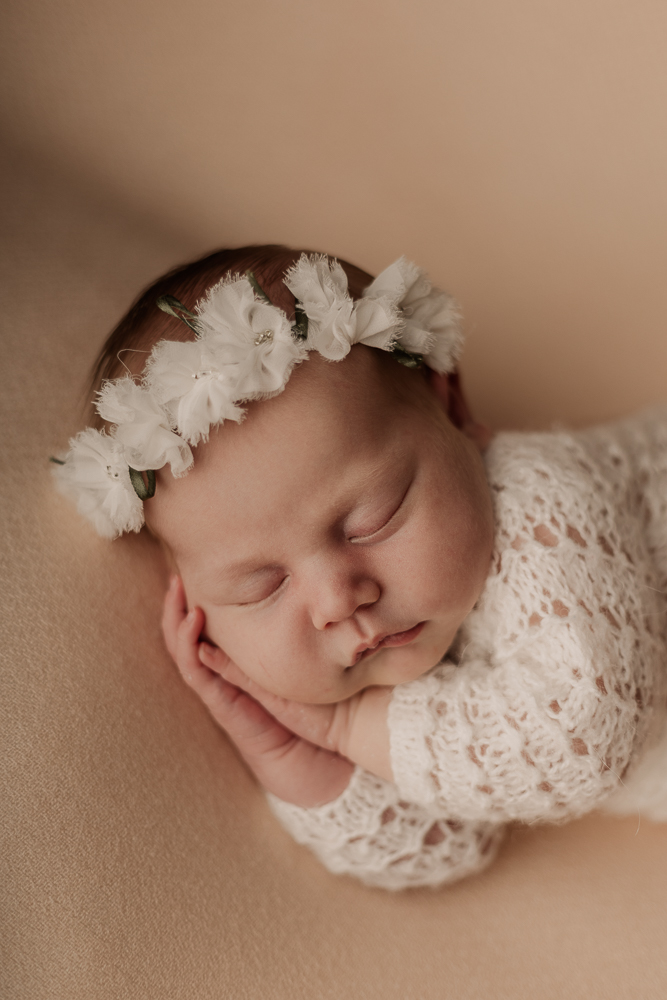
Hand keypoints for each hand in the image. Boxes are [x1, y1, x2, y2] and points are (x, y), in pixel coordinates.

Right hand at [162, 576, 354, 806]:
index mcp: (236, 667)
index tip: (191, 571)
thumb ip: (291, 640)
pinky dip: (191, 648)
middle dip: (176, 607)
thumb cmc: (315, 709)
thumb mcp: (300, 665)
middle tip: (174, 576)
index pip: (205, 630)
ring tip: (176, 593)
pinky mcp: (224, 706)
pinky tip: (194, 624)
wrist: (318, 760)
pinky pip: (199, 675)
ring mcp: (220, 692)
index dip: (194, 602)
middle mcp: (222, 678)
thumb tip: (302, 596)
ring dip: (176, 623)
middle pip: (185, 639)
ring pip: (184, 654)